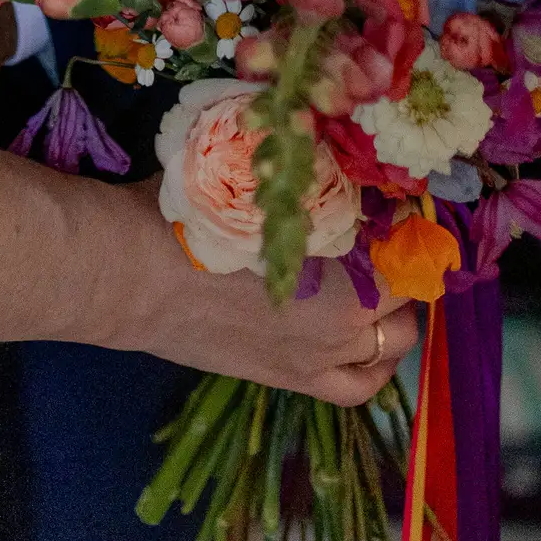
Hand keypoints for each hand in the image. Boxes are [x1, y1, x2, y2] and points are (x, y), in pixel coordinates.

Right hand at [122, 197, 416, 405]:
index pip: (404, 246)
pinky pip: (356, 386)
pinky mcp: (289, 380)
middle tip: (380, 241)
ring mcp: (320, 357)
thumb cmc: (192, 215)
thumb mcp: (255, 178)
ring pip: (390, 347)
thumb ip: (302, 177)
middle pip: (404, 297)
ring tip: (377, 295)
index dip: (402, 222)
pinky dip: (371, 367)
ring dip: (393, 320)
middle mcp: (347, 320)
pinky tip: (361, 345)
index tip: (388, 202)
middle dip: (400, 268)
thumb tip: (328, 153)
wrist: (135, 275)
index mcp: (346, 265)